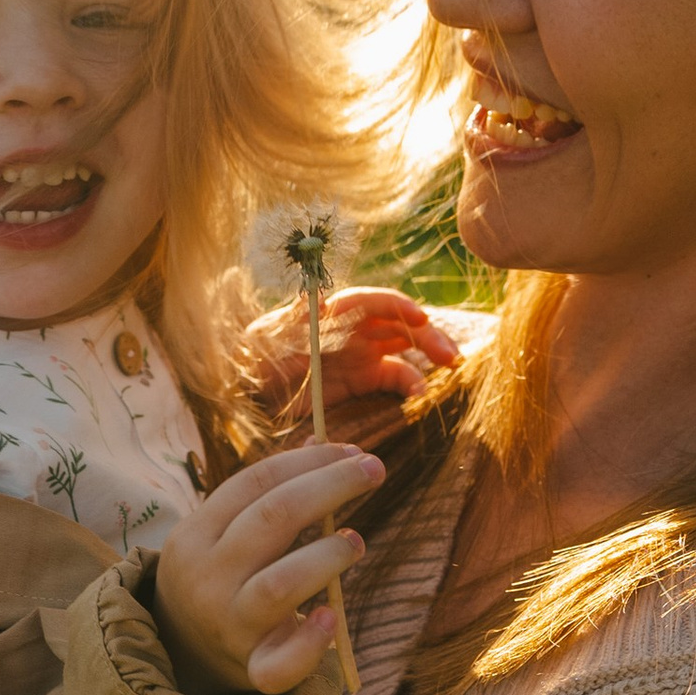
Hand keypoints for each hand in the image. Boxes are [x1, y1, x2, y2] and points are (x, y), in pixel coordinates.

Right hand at [154, 443, 384, 694]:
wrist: (181, 655)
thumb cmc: (218, 579)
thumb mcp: (223, 533)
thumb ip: (265, 493)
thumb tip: (321, 440)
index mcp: (195, 534)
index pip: (255, 482)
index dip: (310, 461)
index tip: (353, 451)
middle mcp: (207, 577)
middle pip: (272, 518)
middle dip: (330, 486)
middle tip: (374, 469)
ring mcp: (228, 625)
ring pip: (280, 584)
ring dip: (328, 555)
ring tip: (355, 541)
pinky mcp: (251, 668)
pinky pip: (281, 664)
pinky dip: (311, 643)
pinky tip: (329, 618)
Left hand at [245, 285, 464, 429]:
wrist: (244, 389)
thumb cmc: (256, 357)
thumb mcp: (270, 336)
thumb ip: (295, 317)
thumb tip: (316, 294)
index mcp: (334, 311)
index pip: (373, 302)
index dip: (398, 307)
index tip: (420, 318)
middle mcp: (352, 329)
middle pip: (398, 324)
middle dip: (427, 335)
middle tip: (451, 357)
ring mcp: (359, 354)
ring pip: (403, 349)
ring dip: (427, 358)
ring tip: (449, 373)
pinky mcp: (360, 381)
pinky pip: (393, 379)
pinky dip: (409, 387)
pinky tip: (419, 400)